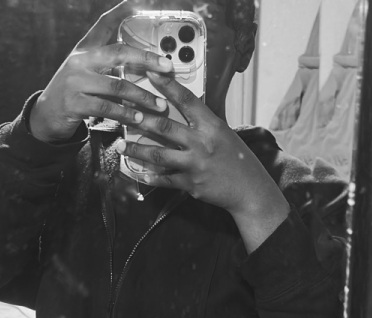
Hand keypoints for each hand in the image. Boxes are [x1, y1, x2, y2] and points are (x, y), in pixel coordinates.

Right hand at [29, 1, 172, 142]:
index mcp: (85, 50)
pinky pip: (107, 108)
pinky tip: (138, 118)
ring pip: (117, 86)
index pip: (105, 24)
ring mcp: (76, 82)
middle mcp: (80, 61)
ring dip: (142, 97)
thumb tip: (143, 65)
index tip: (144, 1)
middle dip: (147, 59)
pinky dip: (126, 114)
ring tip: (160, 106)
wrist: (47, 116)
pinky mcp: (75, 103)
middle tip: (167, 67)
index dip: (124, 10)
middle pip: (119, 53)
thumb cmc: (75, 93)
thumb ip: (109, 65)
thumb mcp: (88, 72)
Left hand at [116, 72, 289, 220]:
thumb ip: (204, 125)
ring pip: (158, 154)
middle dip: (139, 119)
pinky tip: (138, 173)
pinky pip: (164, 179)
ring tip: (121, 146)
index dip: (167, 86)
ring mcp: (194, 164)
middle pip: (164, 127)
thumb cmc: (238, 160)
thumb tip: (184, 112)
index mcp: (212, 126)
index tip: (150, 74)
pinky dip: (150, 177)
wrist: (249, 191)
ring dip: (136, 150)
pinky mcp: (190, 184)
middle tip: (122, 113)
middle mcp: (202, 143)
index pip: (186, 100)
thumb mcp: (225, 135)